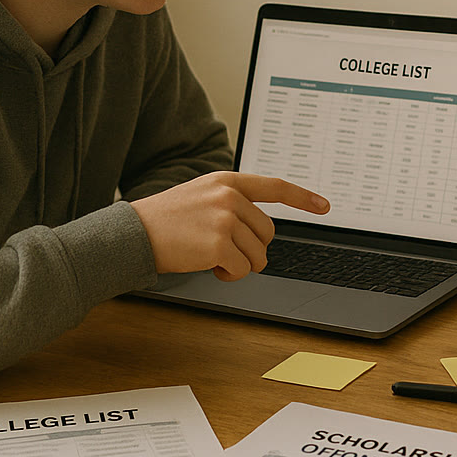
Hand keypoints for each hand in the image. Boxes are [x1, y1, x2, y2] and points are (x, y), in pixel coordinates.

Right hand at [131, 172, 328, 280]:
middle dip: (251, 249)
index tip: (324, 205)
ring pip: (258, 254)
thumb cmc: (166, 221)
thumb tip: (262, 230)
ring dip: (239, 264)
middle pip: (268, 233)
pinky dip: (229, 275)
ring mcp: (225, 218)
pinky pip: (242, 270)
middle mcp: (229, 196)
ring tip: (210, 256)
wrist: (132, 234)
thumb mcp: (201, 197)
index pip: (274, 186)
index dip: (302, 197)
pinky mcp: (218, 243)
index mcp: (227, 181)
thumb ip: (232, 203)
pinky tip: (208, 266)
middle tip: (221, 250)